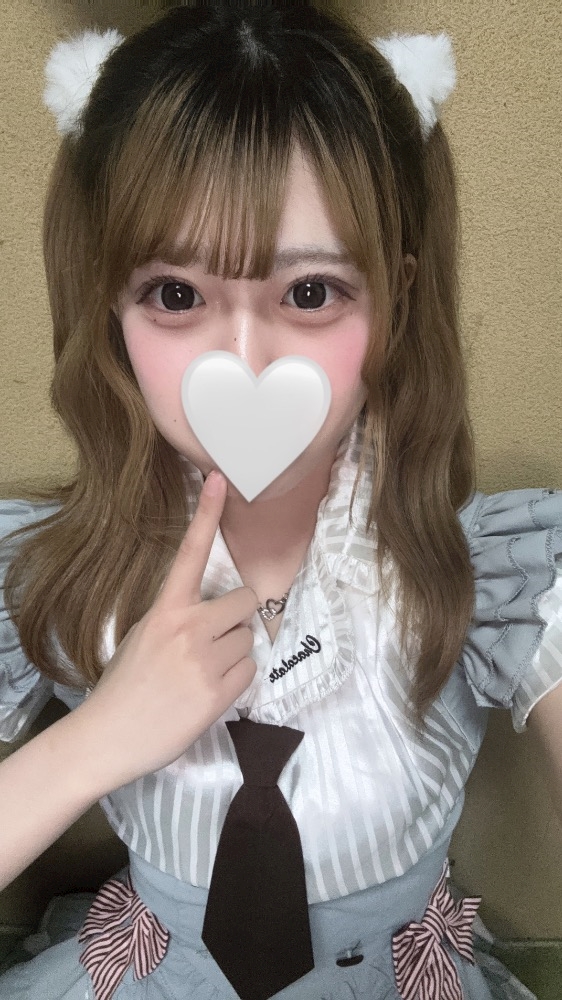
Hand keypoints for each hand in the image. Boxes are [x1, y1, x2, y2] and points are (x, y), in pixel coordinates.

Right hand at [74, 470, 257, 795]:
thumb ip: (178, 617)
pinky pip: (249, 671)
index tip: (218, 479)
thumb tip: (214, 613)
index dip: (206, 514)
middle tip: (214, 641)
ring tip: (203, 673)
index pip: (190, 553)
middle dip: (236, 618)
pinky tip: (208, 692)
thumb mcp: (144, 636)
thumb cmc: (124, 685)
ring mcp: (204, 660)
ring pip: (248, 639)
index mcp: (165, 610)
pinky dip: (236, 680)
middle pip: (243, 600)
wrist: (109, 736)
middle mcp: (188, 628)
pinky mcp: (218, 693)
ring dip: (234, 653)